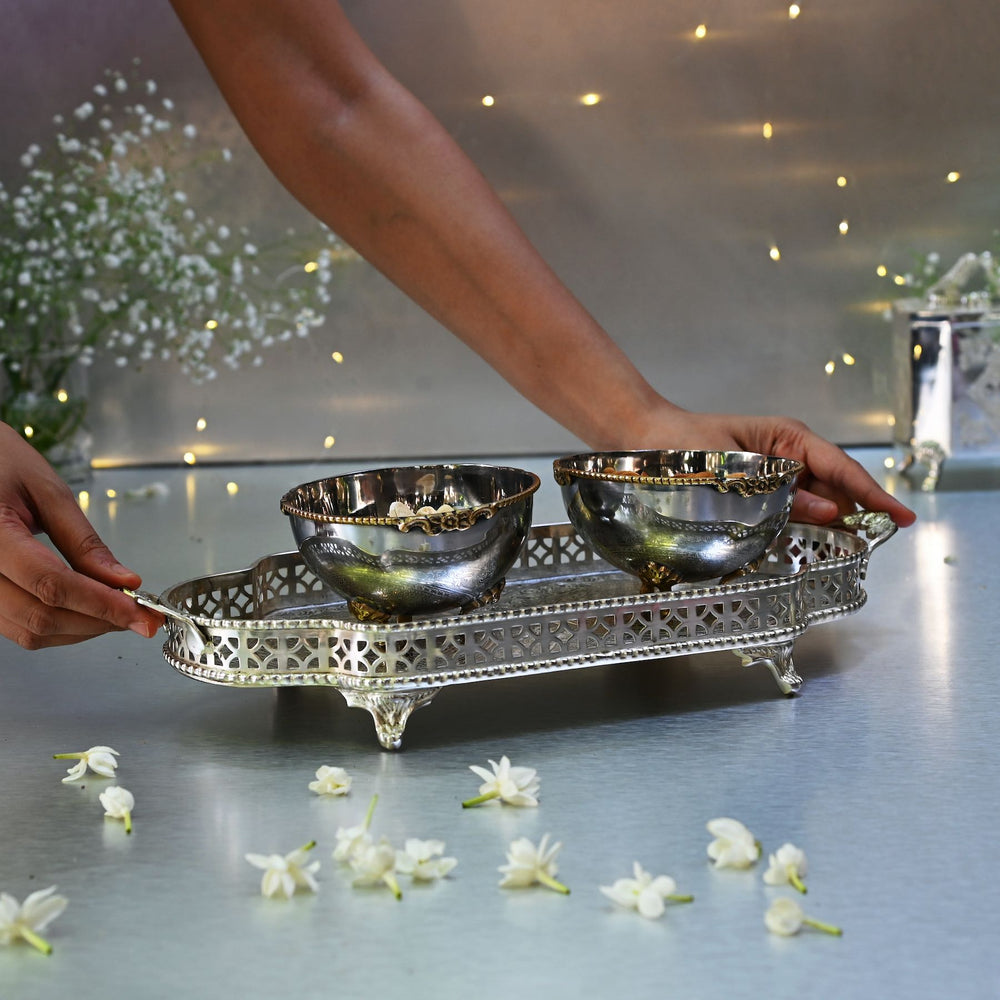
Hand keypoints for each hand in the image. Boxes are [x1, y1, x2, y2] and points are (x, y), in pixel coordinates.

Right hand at [0, 423, 163, 649]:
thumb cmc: (1, 464)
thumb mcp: (48, 492)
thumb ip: (84, 541)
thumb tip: (124, 582)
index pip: (50, 584)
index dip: (99, 604)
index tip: (139, 612)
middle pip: (40, 616)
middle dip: (98, 621)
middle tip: (139, 616)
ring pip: (29, 631)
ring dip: (80, 629)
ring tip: (117, 612)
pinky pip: (17, 626)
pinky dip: (58, 626)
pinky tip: (85, 610)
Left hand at [634, 407, 915, 526]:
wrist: (644, 438)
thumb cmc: (684, 443)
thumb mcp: (734, 469)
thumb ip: (779, 492)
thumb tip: (828, 510)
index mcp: (788, 438)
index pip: (842, 468)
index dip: (875, 496)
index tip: (903, 518)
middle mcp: (788, 455)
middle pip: (834, 489)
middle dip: (851, 518)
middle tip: (864, 549)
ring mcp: (775, 474)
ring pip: (813, 505)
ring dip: (822, 528)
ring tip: (832, 553)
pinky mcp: (759, 492)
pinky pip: (787, 512)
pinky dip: (795, 529)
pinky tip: (796, 548)